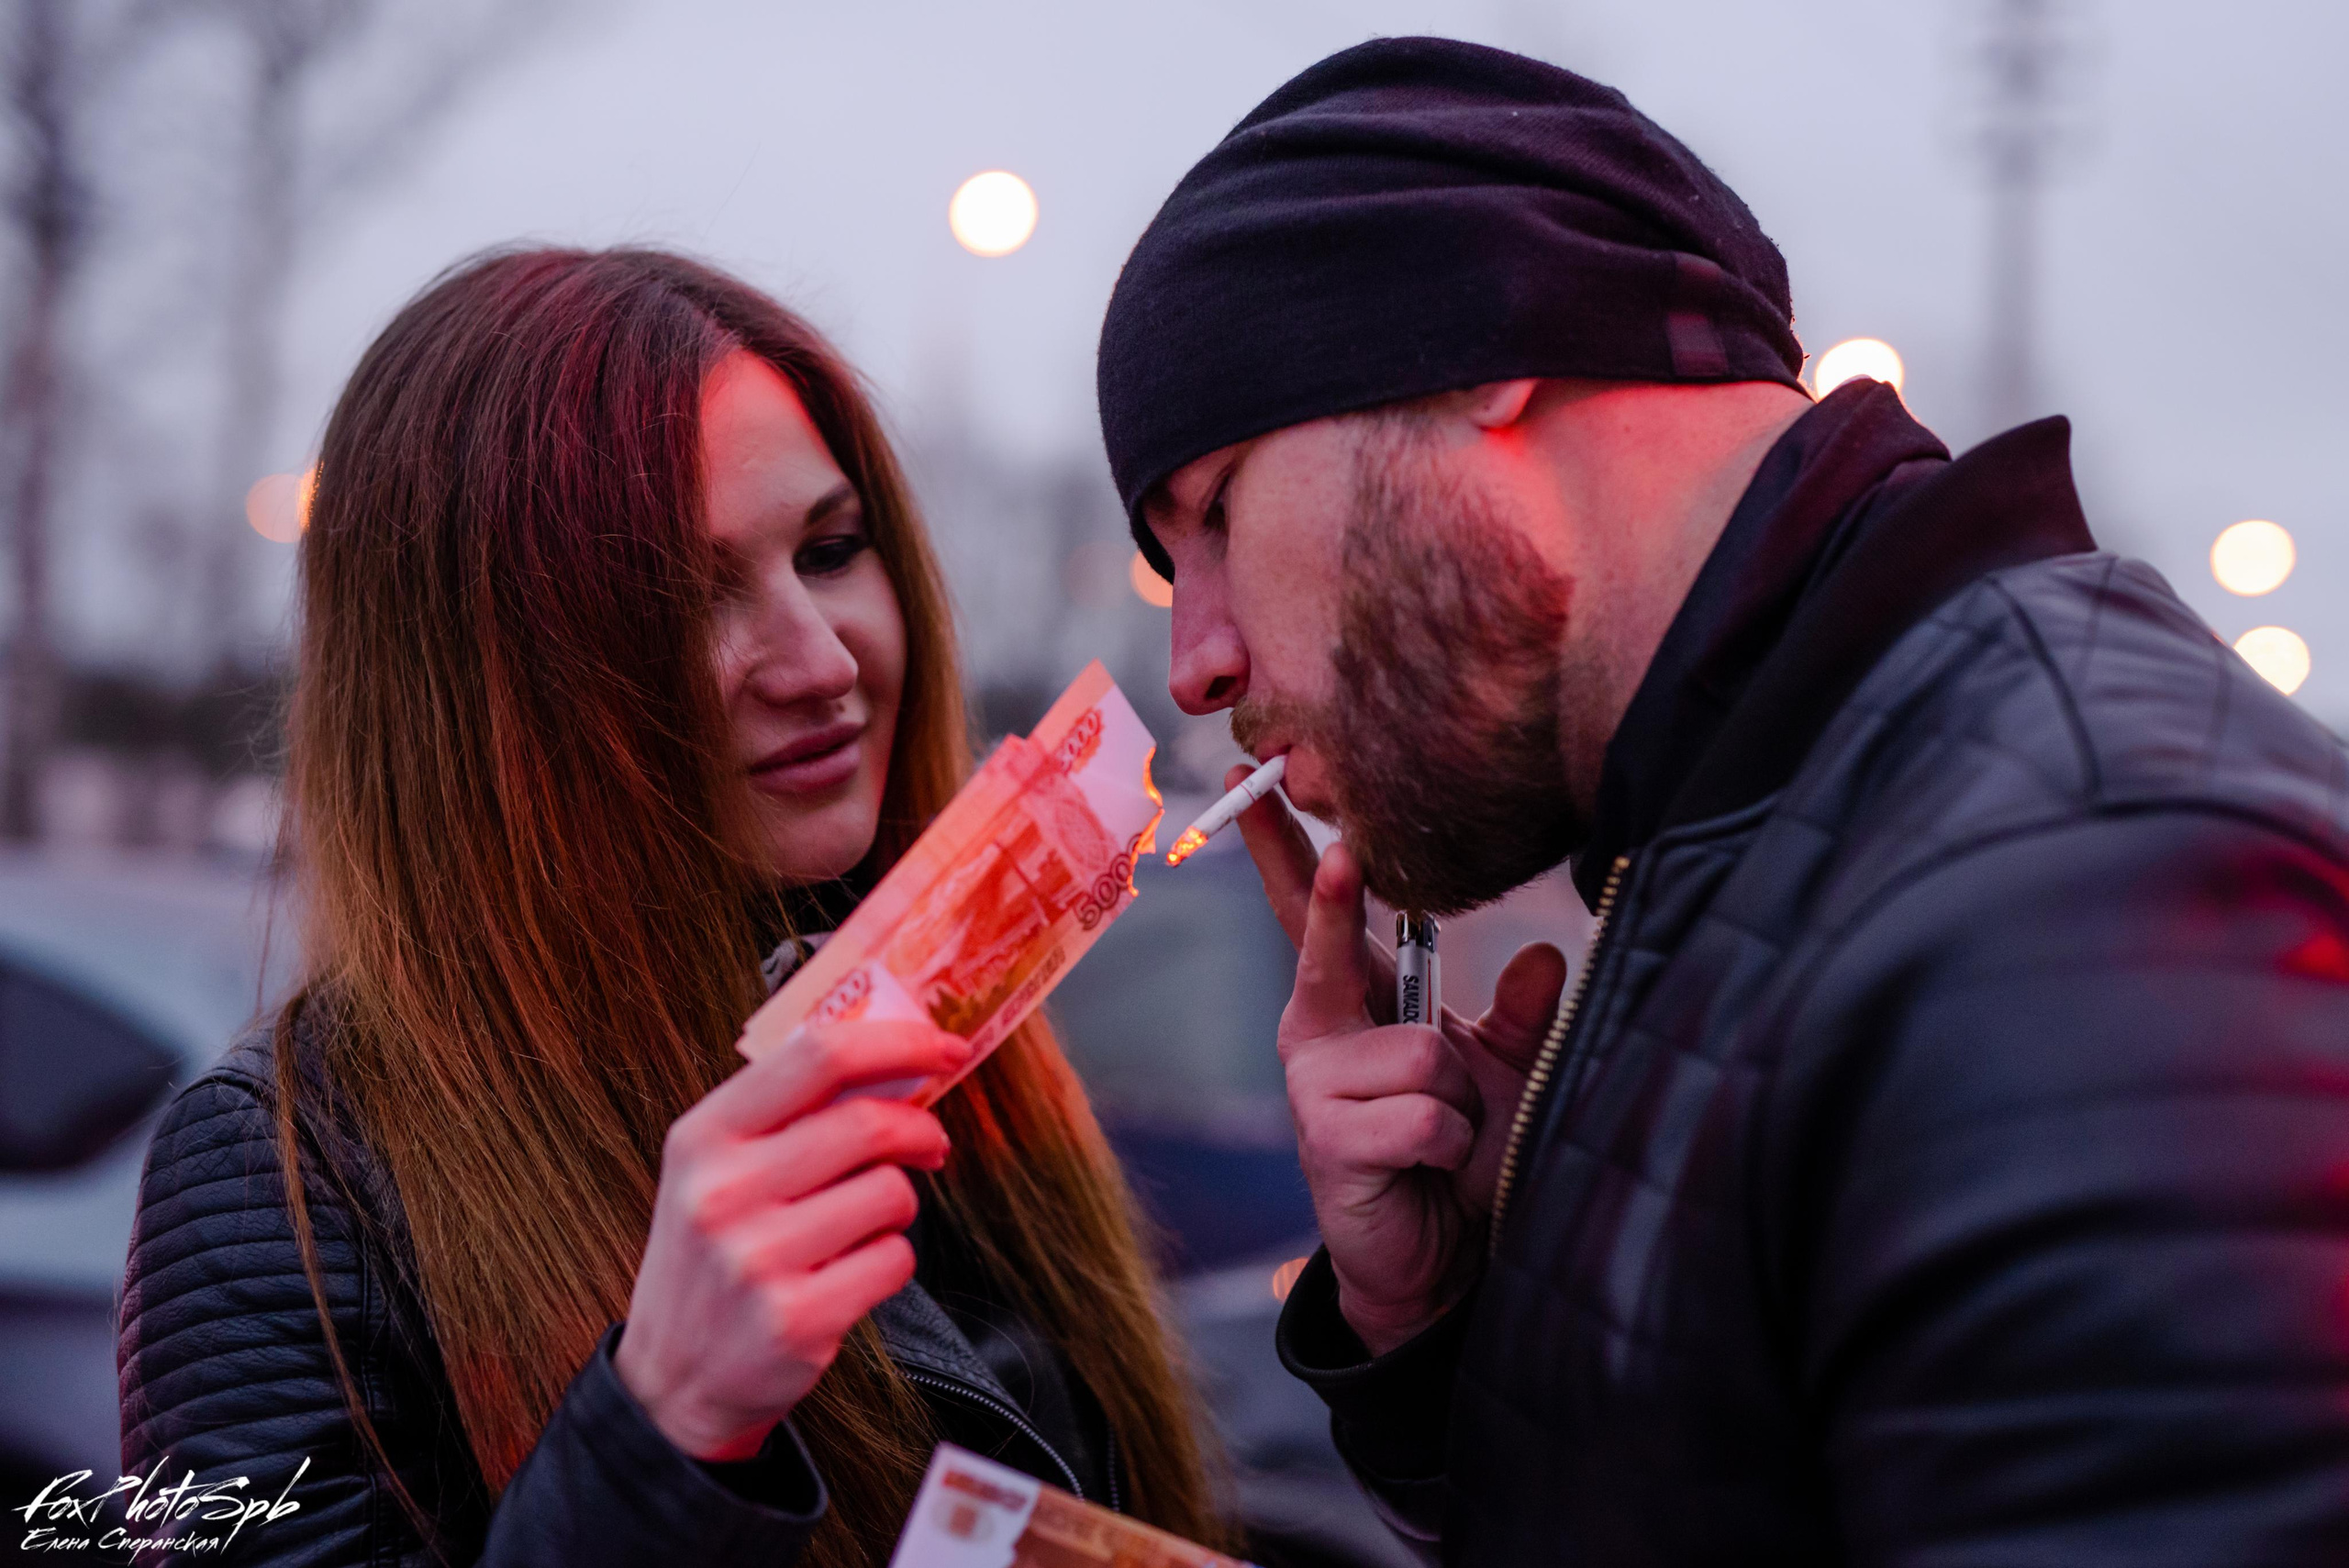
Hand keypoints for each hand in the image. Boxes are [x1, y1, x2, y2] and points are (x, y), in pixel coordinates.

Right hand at [614, 1019, 971, 1459]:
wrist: (672, 1377)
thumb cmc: (714, 1253)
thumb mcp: (719, 1167)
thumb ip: (790, 1110)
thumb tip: (898, 1059)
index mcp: (704, 1136)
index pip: (818, 1056)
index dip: (899, 1043)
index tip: (946, 1049)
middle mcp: (721, 1192)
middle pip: (867, 1124)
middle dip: (919, 1129)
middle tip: (929, 1142)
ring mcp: (755, 1260)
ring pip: (890, 1193)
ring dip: (900, 1204)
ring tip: (867, 1223)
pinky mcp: (793, 1320)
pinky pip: (894, 1260)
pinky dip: (891, 1260)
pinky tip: (852, 1272)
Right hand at [1229, 766, 1564, 1354]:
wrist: (1439, 1258)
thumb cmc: (1457, 1151)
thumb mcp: (1498, 1071)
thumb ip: (1517, 1012)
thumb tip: (1543, 953)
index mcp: (1350, 1002)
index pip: (1313, 913)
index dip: (1288, 850)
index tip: (1258, 785)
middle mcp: (1317, 1032)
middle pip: (1322, 947)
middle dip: (1332, 896)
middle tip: (1339, 844)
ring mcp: (1315, 1086)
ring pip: (1423, 1052)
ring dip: (1458, 1099)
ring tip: (1441, 1139)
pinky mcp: (1327, 1140)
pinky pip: (1426, 1115)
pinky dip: (1452, 1145)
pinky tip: (1426, 1169)